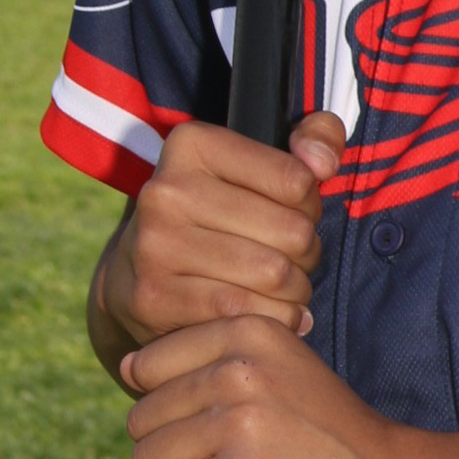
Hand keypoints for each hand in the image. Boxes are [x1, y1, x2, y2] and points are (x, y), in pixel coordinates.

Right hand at [95, 112, 345, 372]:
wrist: (135, 275)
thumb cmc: (218, 214)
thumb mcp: (260, 164)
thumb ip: (315, 137)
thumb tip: (323, 162)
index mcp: (191, 145)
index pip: (297, 180)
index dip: (310, 206)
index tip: (290, 214)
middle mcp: (166, 191)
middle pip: (292, 231)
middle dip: (307, 253)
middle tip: (290, 259)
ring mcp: (155, 247)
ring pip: (276, 276)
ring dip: (296, 290)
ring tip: (282, 288)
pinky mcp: (156, 299)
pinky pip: (249, 314)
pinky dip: (276, 320)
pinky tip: (271, 314)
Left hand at [123, 314, 444, 458]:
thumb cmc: (338, 438)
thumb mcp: (286, 369)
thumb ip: (219, 359)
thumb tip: (127, 366)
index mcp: (248, 330)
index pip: (147, 366)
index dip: (167, 408)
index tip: (209, 430)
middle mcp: (239, 367)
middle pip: (141, 417)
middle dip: (167, 450)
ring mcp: (238, 422)